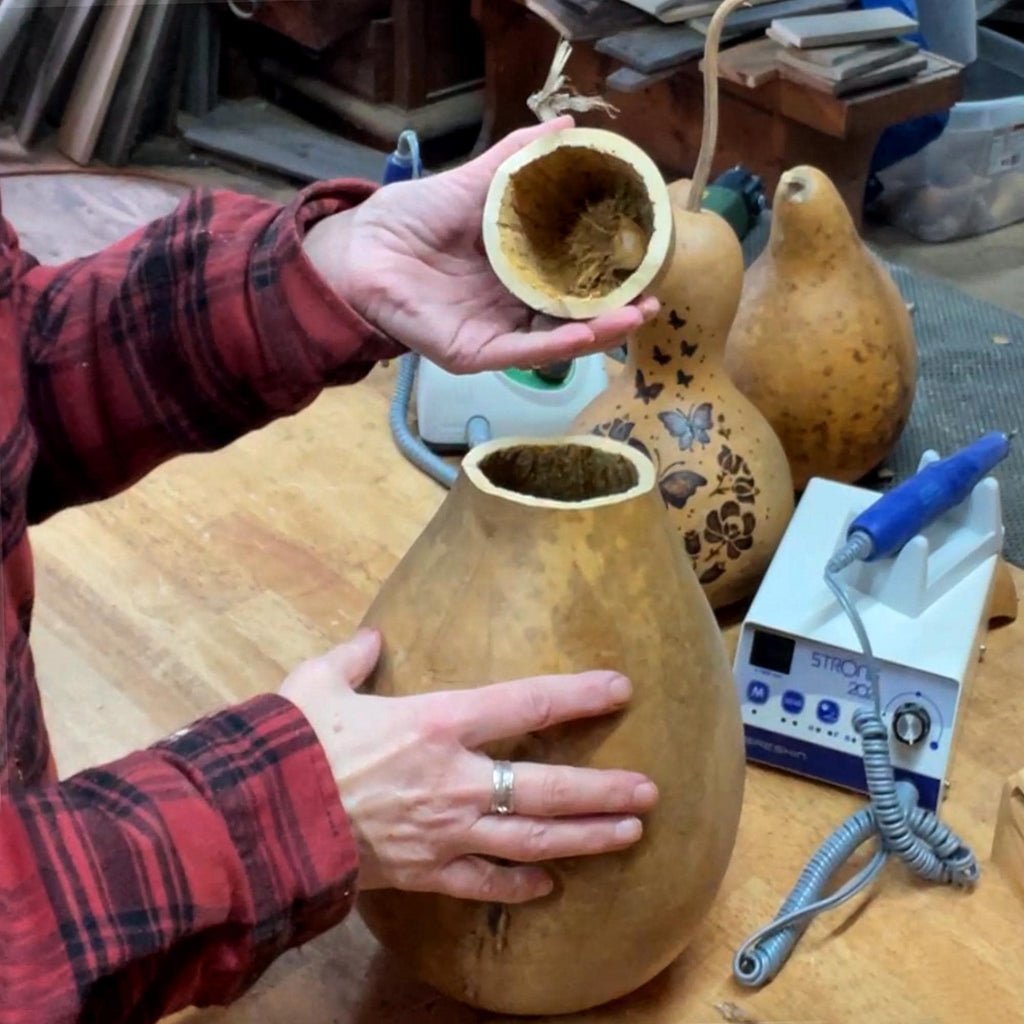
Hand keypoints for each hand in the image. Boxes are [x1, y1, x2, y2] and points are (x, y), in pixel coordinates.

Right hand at [280, 628, 657, 902]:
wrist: (261, 822)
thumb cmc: (291, 746)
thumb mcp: (317, 683)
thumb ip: (353, 658)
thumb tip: (372, 639)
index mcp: (437, 723)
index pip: (529, 703)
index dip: (580, 693)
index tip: (621, 688)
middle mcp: (456, 779)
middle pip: (548, 786)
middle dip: (604, 788)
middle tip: (650, 790)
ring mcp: (445, 832)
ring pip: (532, 839)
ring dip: (585, 837)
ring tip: (630, 835)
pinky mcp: (425, 873)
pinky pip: (484, 883)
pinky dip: (518, 886)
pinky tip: (550, 887)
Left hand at [302, 115, 658, 374]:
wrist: (357, 249)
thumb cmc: (408, 219)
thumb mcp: (473, 183)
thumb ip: (517, 161)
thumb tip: (570, 128)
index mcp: (515, 270)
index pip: (572, 276)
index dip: (608, 271)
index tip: (646, 258)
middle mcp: (511, 306)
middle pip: (573, 314)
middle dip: (616, 310)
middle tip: (654, 295)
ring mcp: (494, 332)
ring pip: (556, 338)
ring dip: (600, 332)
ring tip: (639, 315)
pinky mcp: (474, 352)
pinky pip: (522, 352)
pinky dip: (558, 345)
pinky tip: (592, 333)